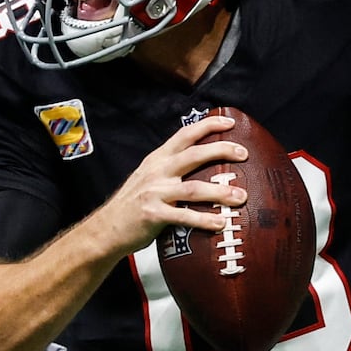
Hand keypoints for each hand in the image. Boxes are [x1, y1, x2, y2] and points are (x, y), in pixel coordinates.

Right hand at [93, 115, 247, 255]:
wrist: (106, 228)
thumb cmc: (132, 205)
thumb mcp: (147, 177)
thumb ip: (169, 169)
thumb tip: (200, 165)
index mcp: (157, 160)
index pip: (184, 135)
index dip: (208, 125)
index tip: (229, 122)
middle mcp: (157, 172)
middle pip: (194, 155)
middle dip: (221, 150)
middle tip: (243, 153)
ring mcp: (155, 193)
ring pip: (194, 188)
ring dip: (220, 192)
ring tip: (241, 196)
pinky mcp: (153, 215)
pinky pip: (184, 217)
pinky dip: (205, 220)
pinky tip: (221, 223)